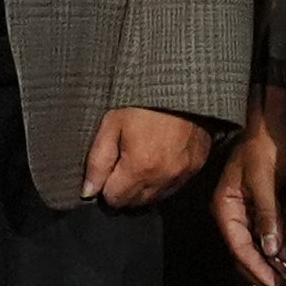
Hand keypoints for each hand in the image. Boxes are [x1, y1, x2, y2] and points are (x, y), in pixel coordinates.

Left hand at [84, 105, 212, 209]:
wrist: (182, 82)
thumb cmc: (142, 99)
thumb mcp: (111, 123)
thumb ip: (97, 161)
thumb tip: (89, 192)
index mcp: (140, 167)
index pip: (115, 199)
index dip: (105, 187)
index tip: (107, 169)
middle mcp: (164, 177)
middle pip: (135, 203)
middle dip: (124, 190)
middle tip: (121, 163)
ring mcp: (183, 174)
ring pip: (155, 198)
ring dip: (143, 188)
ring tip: (140, 160)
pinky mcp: (197, 166)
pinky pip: (174, 187)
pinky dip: (163, 180)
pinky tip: (158, 159)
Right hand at [214, 83, 285, 285]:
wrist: (276, 117)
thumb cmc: (266, 142)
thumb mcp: (264, 177)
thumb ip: (267, 214)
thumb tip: (271, 250)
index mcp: (226, 206)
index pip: (239, 247)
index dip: (258, 269)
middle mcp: (235, 212)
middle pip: (246, 253)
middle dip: (266, 273)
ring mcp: (249, 210)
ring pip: (259, 246)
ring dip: (275, 263)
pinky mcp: (265, 205)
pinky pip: (270, 234)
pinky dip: (282, 247)